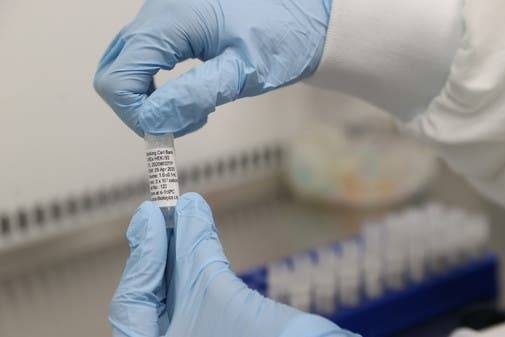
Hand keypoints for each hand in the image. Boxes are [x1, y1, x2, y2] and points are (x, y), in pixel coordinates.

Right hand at [94, 0, 330, 136]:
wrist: (304, 21)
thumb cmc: (283, 40)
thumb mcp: (243, 72)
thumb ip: (197, 94)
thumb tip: (153, 121)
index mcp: (172, 19)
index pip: (119, 77)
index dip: (136, 115)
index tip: (169, 133)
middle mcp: (157, 11)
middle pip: (115, 72)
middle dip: (141, 110)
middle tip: (183, 124)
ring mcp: (160, 16)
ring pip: (125, 67)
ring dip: (149, 100)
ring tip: (193, 110)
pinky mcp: (169, 25)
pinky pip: (143, 59)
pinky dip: (155, 86)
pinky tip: (189, 95)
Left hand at [110, 192, 355, 336]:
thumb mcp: (218, 292)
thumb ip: (197, 250)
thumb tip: (187, 207)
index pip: (132, 299)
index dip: (143, 253)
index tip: (150, 214)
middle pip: (151, 295)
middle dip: (160, 250)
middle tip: (163, 211)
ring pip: (174, 296)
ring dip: (179, 255)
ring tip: (182, 216)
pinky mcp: (209, 330)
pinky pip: (196, 300)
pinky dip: (199, 268)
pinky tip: (200, 237)